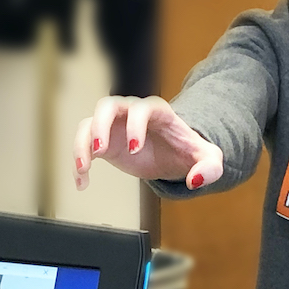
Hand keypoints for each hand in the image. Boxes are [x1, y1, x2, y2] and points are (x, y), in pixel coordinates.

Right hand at [73, 96, 222, 190]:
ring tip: (83, 167)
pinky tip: (82, 182)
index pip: (141, 109)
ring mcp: (114, 125)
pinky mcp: (103, 141)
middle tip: (101, 150)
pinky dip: (79, 163)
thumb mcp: (207, 159)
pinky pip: (83, 145)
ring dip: (81, 143)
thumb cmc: (187, 151)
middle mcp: (131, 114)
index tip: (135, 148)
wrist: (172, 154)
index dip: (135, 125)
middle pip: (107, 106)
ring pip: (88, 123)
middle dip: (100, 126)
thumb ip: (209, 168)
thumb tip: (195, 181)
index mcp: (157, 113)